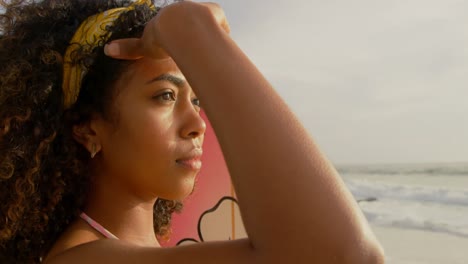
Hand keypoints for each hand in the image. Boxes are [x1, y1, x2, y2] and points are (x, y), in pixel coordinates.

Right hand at [104, 1, 230, 59]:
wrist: (179, 27)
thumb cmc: (162, 38)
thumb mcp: (144, 45)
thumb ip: (129, 49)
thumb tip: (107, 49)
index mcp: (168, 18)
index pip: (172, 27)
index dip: (175, 39)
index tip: (178, 49)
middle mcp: (184, 9)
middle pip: (190, 25)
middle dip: (192, 37)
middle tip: (193, 51)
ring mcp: (200, 10)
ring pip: (207, 25)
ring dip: (208, 37)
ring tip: (207, 51)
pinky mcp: (215, 12)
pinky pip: (221, 26)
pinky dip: (220, 37)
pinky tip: (217, 45)